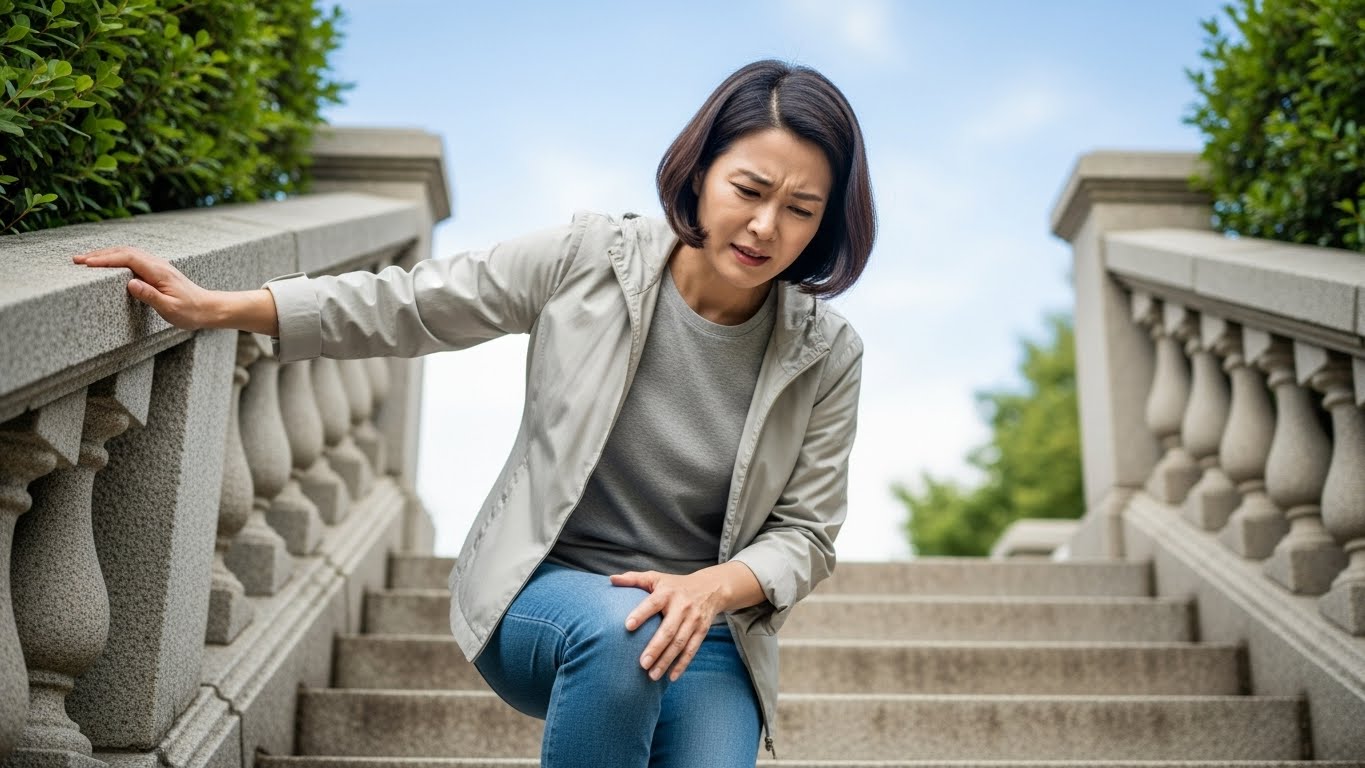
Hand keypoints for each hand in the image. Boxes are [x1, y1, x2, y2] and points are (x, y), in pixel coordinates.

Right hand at [74, 246, 216, 329]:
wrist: (209, 308)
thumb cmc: (190, 312)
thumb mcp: (170, 308)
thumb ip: (150, 296)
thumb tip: (130, 283)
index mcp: (159, 271)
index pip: (127, 259)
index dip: (105, 260)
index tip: (87, 263)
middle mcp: (158, 264)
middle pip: (124, 251)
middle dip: (99, 254)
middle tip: (77, 260)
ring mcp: (158, 265)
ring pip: (128, 253)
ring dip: (106, 254)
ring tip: (86, 260)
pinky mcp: (157, 270)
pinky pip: (133, 258)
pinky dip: (116, 257)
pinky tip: (107, 262)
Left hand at [610, 569, 726, 682]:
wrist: (710, 588)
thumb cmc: (674, 585)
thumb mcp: (656, 578)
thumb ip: (633, 579)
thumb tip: (611, 579)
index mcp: (667, 593)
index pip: (652, 604)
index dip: (640, 614)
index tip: (627, 626)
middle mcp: (682, 606)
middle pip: (668, 630)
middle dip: (655, 648)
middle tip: (641, 664)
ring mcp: (694, 620)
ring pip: (680, 643)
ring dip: (666, 661)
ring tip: (652, 676)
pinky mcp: (702, 631)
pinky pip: (692, 650)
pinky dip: (682, 665)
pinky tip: (671, 677)